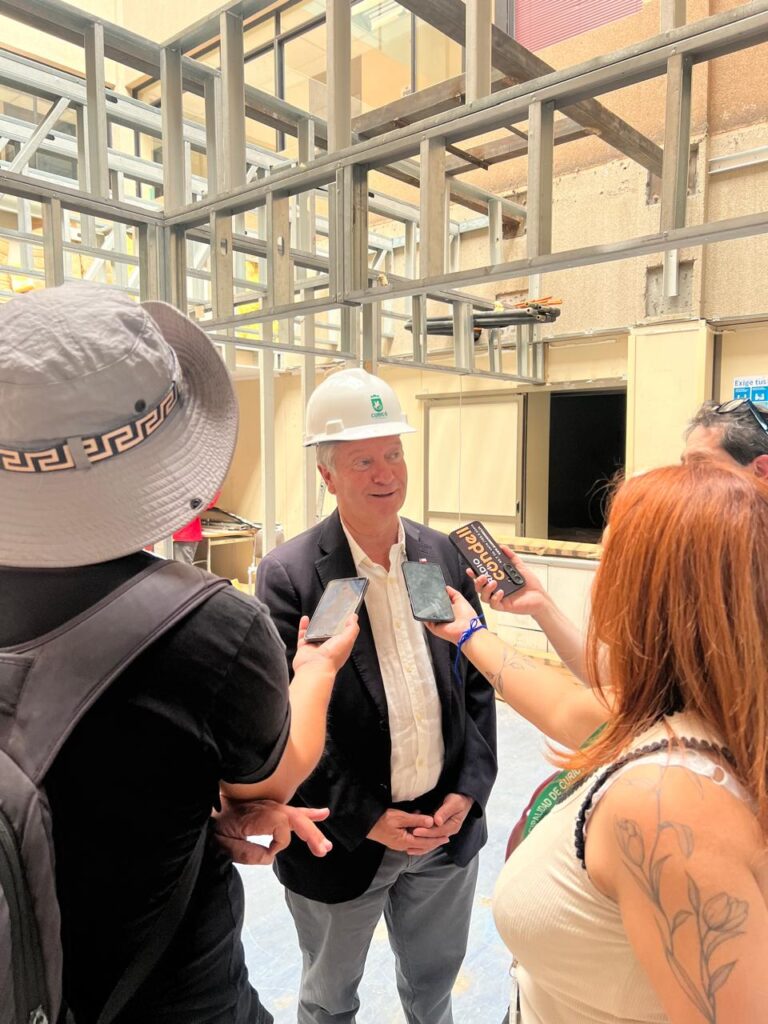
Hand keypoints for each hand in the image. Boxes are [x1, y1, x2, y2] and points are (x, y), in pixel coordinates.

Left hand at [213, 796, 332, 864]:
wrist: (206, 808)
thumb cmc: (213, 825)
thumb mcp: (222, 844)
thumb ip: (246, 852)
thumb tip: (270, 856)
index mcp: (254, 815)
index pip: (280, 824)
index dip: (280, 842)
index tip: (269, 854)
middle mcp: (265, 807)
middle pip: (295, 818)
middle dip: (311, 835)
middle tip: (323, 852)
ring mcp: (269, 806)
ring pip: (296, 816)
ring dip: (313, 830)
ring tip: (326, 846)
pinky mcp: (270, 808)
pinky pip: (292, 811)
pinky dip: (308, 814)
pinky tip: (323, 814)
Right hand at [292, 613, 358, 674]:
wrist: (315, 667)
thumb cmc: (332, 657)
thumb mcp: (348, 639)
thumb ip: (352, 628)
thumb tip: (354, 617)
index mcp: (340, 647)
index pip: (344, 634)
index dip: (344, 625)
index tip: (344, 615)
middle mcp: (328, 648)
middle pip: (328, 633)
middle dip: (329, 624)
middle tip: (330, 612)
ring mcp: (315, 647)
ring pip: (315, 633)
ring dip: (315, 624)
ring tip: (318, 615)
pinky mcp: (304, 647)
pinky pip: (303, 634)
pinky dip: (303, 626)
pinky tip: (306, 619)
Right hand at [367, 808, 449, 855]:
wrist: (365, 823)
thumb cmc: (381, 819)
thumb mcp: (399, 817)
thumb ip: (416, 819)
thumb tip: (431, 821)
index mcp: (405, 841)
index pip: (425, 843)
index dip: (436, 840)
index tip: (447, 837)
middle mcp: (403, 846)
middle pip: (422, 846)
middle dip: (434, 842)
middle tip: (446, 838)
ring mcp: (398, 844)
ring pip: (417, 844)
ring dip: (427, 840)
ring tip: (437, 836)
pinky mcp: (395, 841)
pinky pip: (411, 841)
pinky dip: (419, 837)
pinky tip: (422, 830)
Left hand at [411, 793, 472, 840]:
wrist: (461, 798)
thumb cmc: (458, 799)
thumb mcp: (454, 803)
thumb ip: (445, 812)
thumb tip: (438, 821)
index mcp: (453, 826)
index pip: (438, 832)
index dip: (426, 832)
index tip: (416, 831)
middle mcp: (447, 831)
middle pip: (433, 839)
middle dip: (421, 839)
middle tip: (408, 838)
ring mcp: (442, 831)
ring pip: (430, 841)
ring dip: (419, 844)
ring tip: (407, 847)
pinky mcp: (437, 828)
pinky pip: (428, 836)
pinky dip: (420, 839)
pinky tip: (411, 840)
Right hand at [423, 586, 477, 644]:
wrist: (467, 629)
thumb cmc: (467, 616)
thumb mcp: (461, 600)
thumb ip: (453, 593)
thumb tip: (445, 587)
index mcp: (449, 610)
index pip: (439, 602)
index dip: (436, 596)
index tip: (431, 589)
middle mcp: (442, 616)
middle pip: (432, 606)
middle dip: (429, 600)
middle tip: (425, 592)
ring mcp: (437, 622)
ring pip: (427, 612)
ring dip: (425, 606)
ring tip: (422, 598)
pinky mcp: (433, 627)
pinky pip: (425, 619)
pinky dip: (423, 614)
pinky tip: (422, 607)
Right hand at [469, 546, 547, 617]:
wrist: (540, 597)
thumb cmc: (530, 584)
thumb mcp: (520, 567)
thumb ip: (511, 557)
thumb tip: (502, 547)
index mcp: (497, 580)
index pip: (482, 577)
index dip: (474, 573)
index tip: (471, 568)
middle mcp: (496, 590)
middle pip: (479, 587)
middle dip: (477, 581)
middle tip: (482, 576)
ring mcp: (499, 598)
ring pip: (484, 597)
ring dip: (486, 589)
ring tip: (493, 583)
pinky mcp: (504, 606)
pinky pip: (494, 604)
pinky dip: (495, 598)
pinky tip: (501, 592)